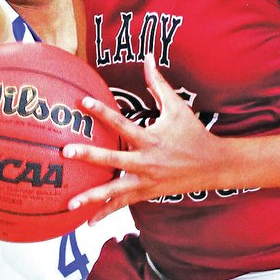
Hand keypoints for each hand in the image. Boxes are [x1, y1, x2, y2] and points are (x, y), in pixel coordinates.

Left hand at [63, 54, 223, 220]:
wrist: (213, 166)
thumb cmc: (193, 133)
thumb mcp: (177, 107)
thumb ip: (158, 84)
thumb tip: (147, 58)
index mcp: (151, 139)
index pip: (122, 123)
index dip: (102, 111)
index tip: (82, 101)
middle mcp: (147, 162)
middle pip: (113, 160)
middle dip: (90, 155)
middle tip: (66, 151)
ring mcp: (146, 181)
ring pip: (115, 191)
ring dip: (92, 197)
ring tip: (69, 203)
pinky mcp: (147, 193)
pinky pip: (123, 204)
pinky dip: (106, 213)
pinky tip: (87, 221)